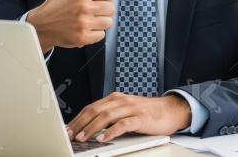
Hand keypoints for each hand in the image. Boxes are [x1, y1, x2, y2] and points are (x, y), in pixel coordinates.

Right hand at [26, 0, 114, 52]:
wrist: (41, 24)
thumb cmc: (56, 2)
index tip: (94, 0)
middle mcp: (84, 7)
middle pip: (111, 9)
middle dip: (103, 10)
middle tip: (91, 11)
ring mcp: (84, 23)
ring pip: (108, 22)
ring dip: (100, 22)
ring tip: (88, 20)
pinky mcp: (83, 37)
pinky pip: (101, 35)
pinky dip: (95, 34)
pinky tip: (84, 29)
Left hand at [67, 92, 191, 142]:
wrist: (171, 110)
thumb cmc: (147, 113)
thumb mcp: (125, 111)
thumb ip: (109, 117)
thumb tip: (88, 128)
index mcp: (115, 99)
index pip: (91, 107)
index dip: (77, 118)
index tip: (66, 129)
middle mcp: (121, 101)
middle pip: (95, 110)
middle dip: (80, 123)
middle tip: (69, 134)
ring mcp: (131, 108)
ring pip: (106, 116)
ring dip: (92, 128)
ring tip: (83, 138)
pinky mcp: (141, 118)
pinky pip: (123, 124)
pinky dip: (111, 131)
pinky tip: (103, 138)